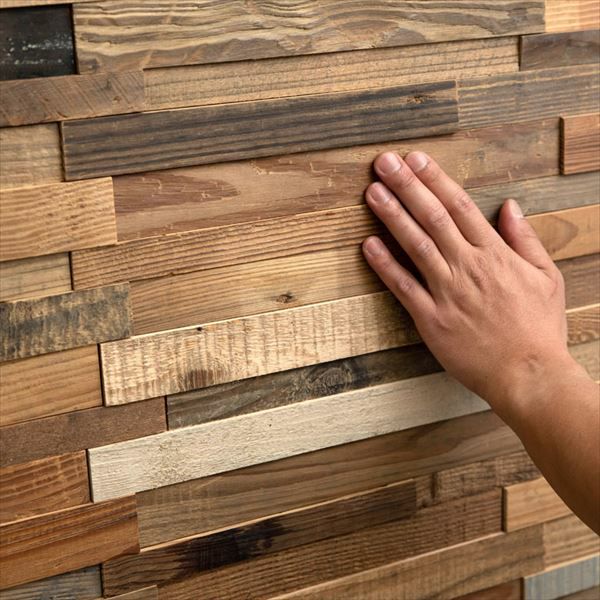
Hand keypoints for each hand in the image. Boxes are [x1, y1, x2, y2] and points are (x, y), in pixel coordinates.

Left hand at [362, 151, 577, 416]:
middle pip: (433, 218)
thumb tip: (510, 207)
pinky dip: (386, 265)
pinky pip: (404, 287)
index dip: (435, 180)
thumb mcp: (546, 277)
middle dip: (407, 187)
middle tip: (384, 163)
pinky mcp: (432, 319)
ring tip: (372, 192)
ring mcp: (448, 293)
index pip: (460, 206)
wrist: (529, 374)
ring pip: (416, 245)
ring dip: (392, 216)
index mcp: (495, 254)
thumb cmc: (539, 329)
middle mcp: (468, 267)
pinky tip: (369, 244)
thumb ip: (525, 239)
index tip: (416, 160)